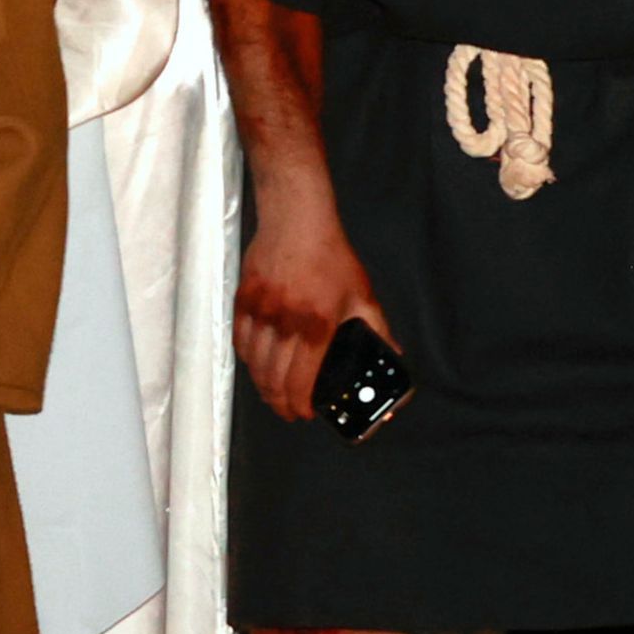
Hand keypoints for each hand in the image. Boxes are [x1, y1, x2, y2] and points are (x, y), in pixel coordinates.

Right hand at [233, 205, 394, 421]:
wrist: (296, 221)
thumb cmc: (330, 256)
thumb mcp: (362, 294)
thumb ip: (377, 329)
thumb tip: (393, 353)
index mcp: (317, 326)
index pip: (301, 379)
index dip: (300, 403)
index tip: (304, 413)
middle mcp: (285, 323)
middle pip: (273, 377)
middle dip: (280, 401)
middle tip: (287, 410)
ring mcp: (261, 312)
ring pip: (254, 363)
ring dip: (262, 384)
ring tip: (271, 393)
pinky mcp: (244, 299)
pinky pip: (241, 340)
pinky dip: (247, 359)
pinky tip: (256, 364)